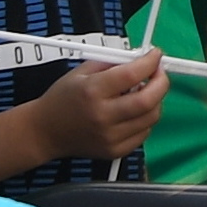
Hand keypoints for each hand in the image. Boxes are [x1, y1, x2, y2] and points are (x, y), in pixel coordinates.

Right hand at [55, 47, 170, 155]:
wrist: (45, 131)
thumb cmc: (62, 99)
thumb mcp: (81, 71)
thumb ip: (112, 62)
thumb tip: (140, 57)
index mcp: (92, 91)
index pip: (132, 75)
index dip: (150, 62)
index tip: (155, 55)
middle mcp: (102, 116)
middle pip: (148, 101)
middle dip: (161, 83)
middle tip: (158, 74)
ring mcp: (110, 137)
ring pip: (151, 118)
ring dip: (155, 101)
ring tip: (143, 92)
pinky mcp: (114, 151)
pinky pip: (144, 133)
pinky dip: (145, 119)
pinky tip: (133, 112)